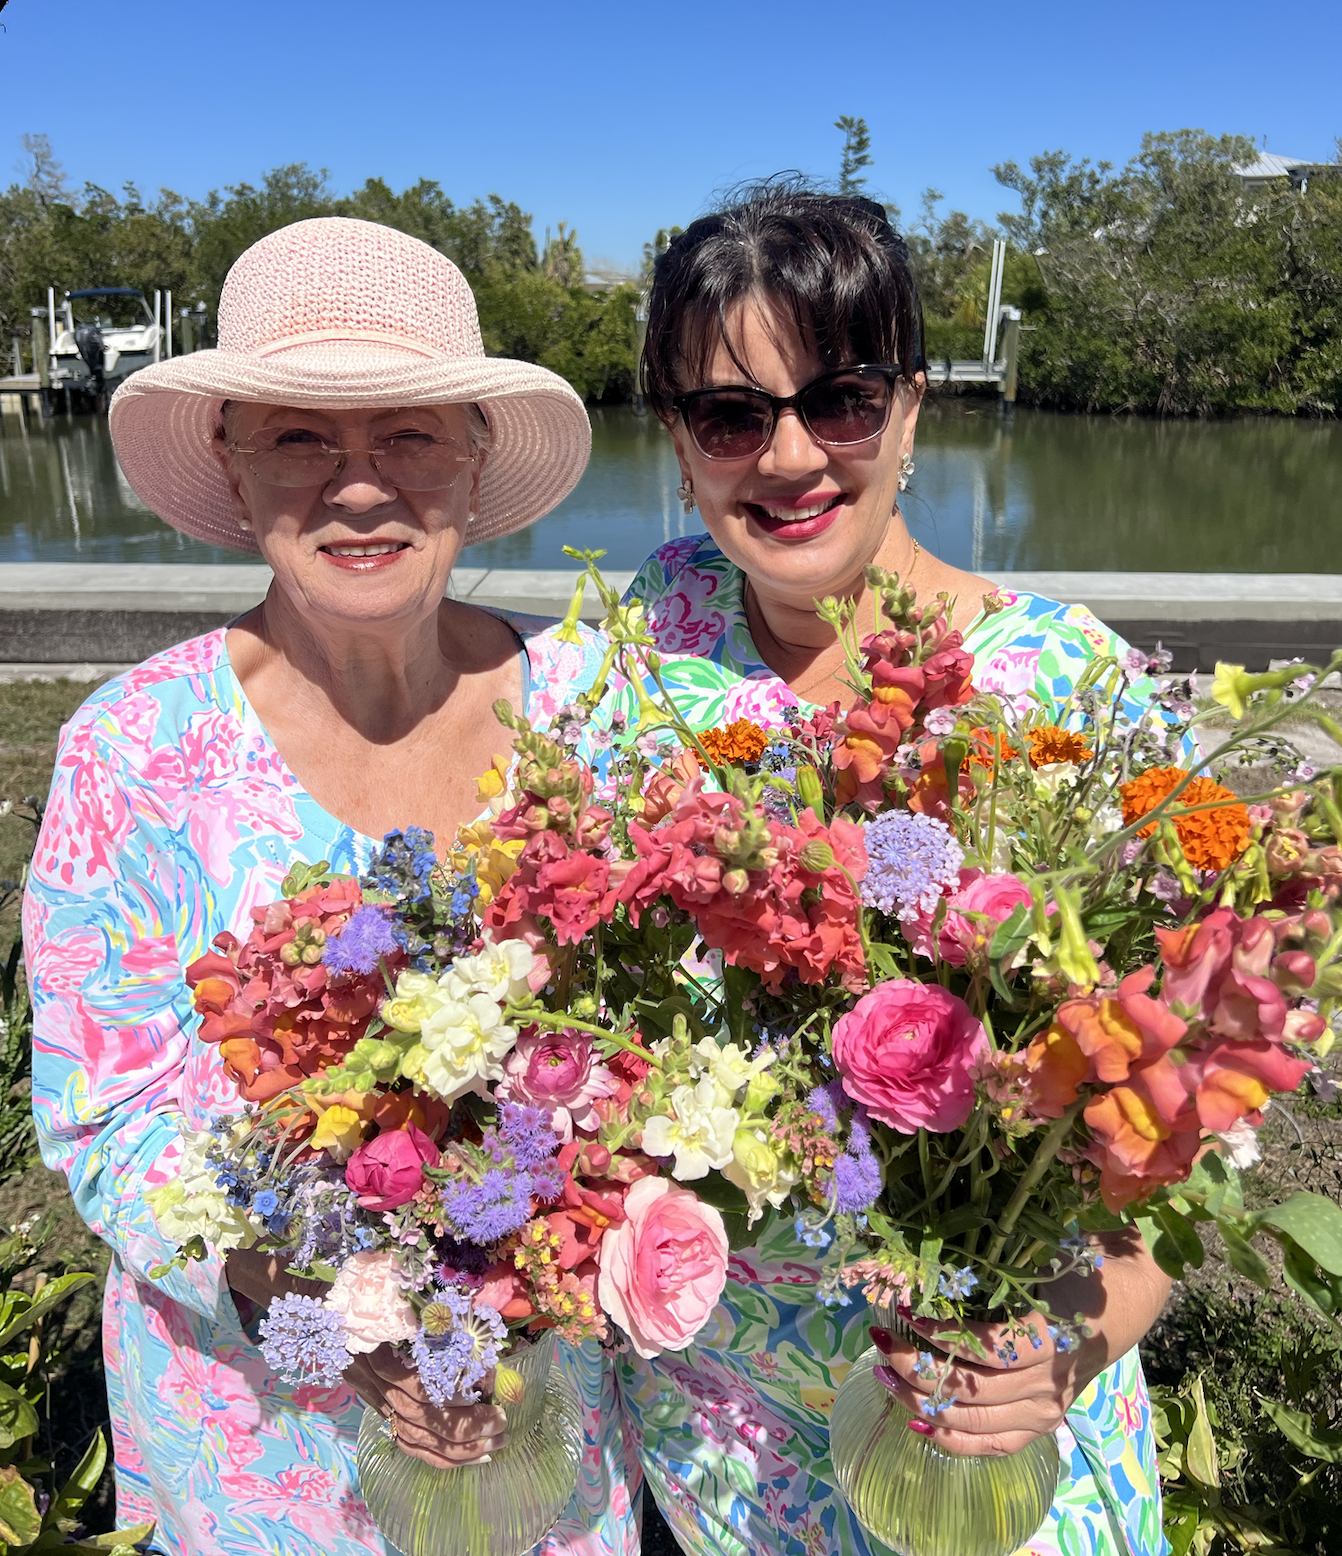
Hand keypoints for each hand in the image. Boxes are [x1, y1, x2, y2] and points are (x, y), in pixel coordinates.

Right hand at [225, 1250, 506, 1466]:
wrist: (306, 1300)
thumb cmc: (354, 1283)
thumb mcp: (389, 1282)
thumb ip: (427, 1301)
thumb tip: (475, 1321)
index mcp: (374, 1348)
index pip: (422, 1382)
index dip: (462, 1386)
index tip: (496, 1377)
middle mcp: (371, 1379)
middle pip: (420, 1419)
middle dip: (466, 1426)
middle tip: (504, 1421)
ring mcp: (370, 1395)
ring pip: (412, 1437)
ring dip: (455, 1448)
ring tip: (492, 1445)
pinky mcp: (373, 1402)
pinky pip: (403, 1440)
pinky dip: (434, 1454)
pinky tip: (464, 1454)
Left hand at [871, 1229, 1170, 1456]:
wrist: (1122, 1305)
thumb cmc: (1071, 1273)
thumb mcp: (1037, 1263)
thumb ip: (990, 1273)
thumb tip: (925, 1267)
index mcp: (1048, 1336)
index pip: (986, 1347)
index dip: (941, 1335)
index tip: (905, 1311)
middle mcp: (1047, 1382)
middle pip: (970, 1386)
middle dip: (914, 1364)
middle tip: (878, 1338)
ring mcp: (1044, 1410)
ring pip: (971, 1420)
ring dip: (919, 1398)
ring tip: (882, 1372)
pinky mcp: (1040, 1427)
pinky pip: (990, 1447)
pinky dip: (949, 1439)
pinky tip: (915, 1420)